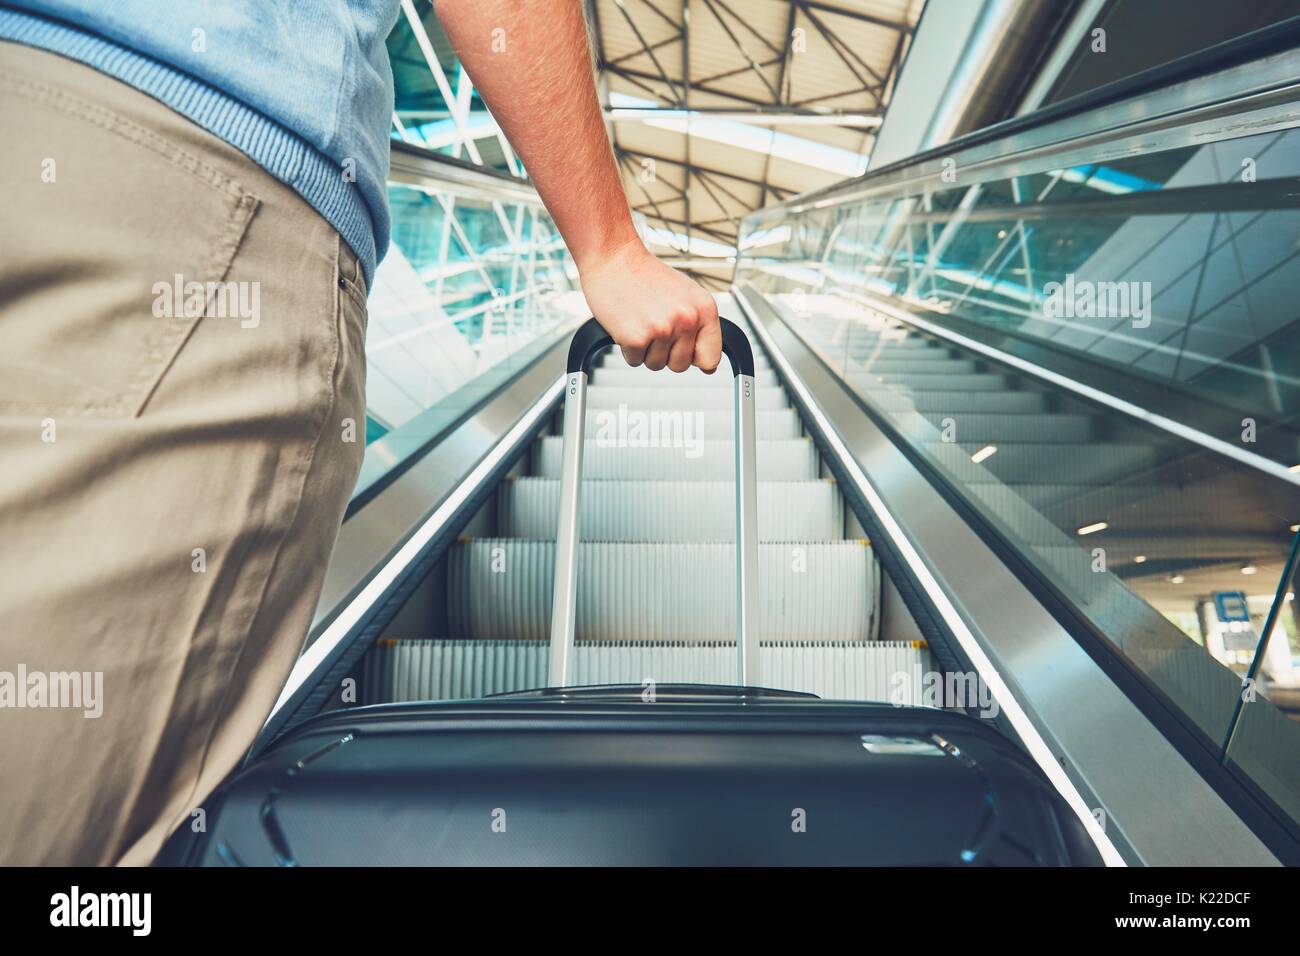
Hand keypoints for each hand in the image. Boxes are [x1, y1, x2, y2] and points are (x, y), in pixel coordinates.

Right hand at [579, 239, 721, 372]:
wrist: (614, 258)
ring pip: (656, 365)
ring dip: (645, 349)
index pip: (711, 357)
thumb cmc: (645, 275)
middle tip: (654, 325)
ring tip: (641, 320)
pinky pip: (635, 361)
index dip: (694, 357)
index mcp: (704, 309)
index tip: (684, 349)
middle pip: (681, 366)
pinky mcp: (636, 338)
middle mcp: (687, 319)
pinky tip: (628, 324)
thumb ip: (700, 327)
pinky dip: (627, 348)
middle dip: (665, 353)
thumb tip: (709, 365)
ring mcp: (662, 329)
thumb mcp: (686, 295)